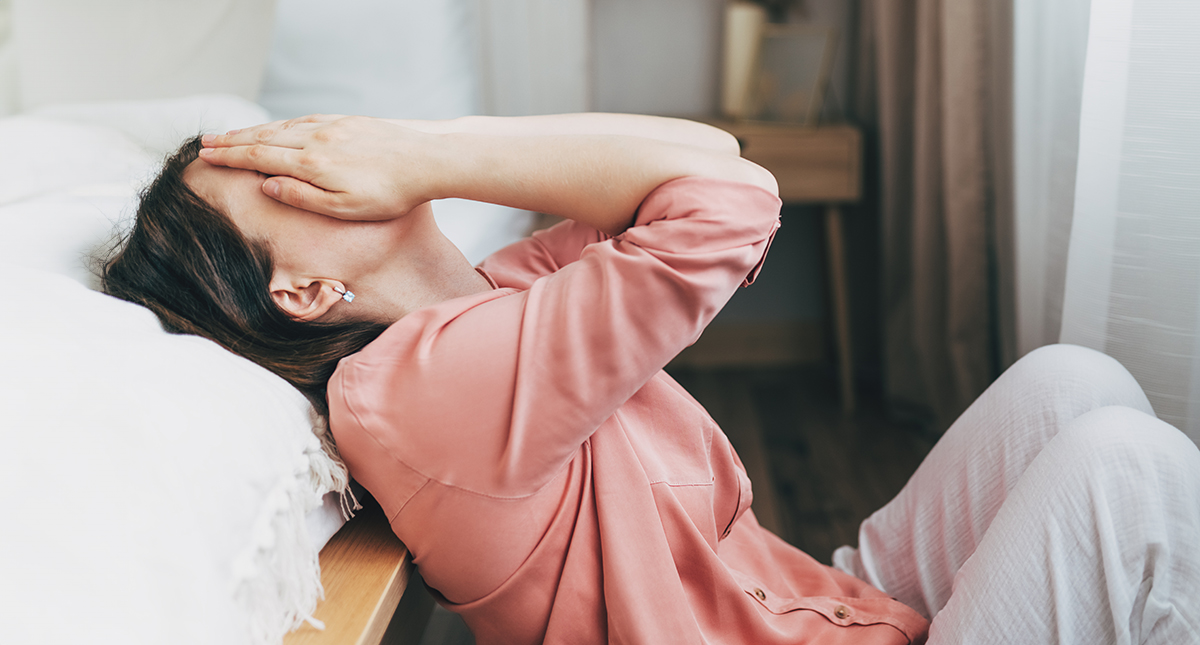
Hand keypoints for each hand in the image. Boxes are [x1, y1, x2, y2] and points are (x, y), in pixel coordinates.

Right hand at [198, 114, 440, 219]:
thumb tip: (266, 185)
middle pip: (265, 137)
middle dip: (232, 141)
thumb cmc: (390, 194)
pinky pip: (305, 120)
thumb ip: (302, 196)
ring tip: (231, 134)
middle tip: (205, 143)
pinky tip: (277, 127)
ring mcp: (332, 127)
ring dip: (253, 130)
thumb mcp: (344, 208)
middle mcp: (317, 139)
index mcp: (312, 164)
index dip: (230, 157)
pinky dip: (283, 124)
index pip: (259, 157)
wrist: (427, 161)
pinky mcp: (348, 121)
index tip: (206, 157)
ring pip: (283, 126)